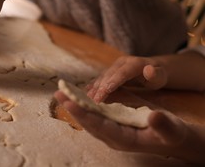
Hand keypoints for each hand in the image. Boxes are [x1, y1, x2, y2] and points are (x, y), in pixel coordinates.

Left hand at [54, 91, 203, 163]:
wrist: (171, 137)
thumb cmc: (172, 134)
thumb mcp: (171, 130)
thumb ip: (162, 125)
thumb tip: (154, 116)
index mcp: (123, 139)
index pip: (99, 126)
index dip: (84, 114)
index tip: (71, 103)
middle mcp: (112, 136)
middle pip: (88, 122)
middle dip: (73, 107)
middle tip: (59, 93)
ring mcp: (110, 129)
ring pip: (88, 117)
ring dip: (75, 104)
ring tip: (61, 90)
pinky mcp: (111, 121)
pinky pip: (94, 113)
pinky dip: (83, 102)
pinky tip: (74, 93)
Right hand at [86, 56, 167, 102]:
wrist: (154, 69)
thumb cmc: (158, 76)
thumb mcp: (161, 76)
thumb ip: (156, 74)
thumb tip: (149, 70)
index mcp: (134, 63)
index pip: (122, 73)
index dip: (112, 82)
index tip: (104, 92)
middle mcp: (122, 63)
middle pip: (109, 75)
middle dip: (101, 88)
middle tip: (94, 100)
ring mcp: (115, 66)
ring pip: (103, 76)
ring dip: (95, 87)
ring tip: (88, 97)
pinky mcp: (111, 71)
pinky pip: (101, 78)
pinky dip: (94, 85)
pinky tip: (86, 91)